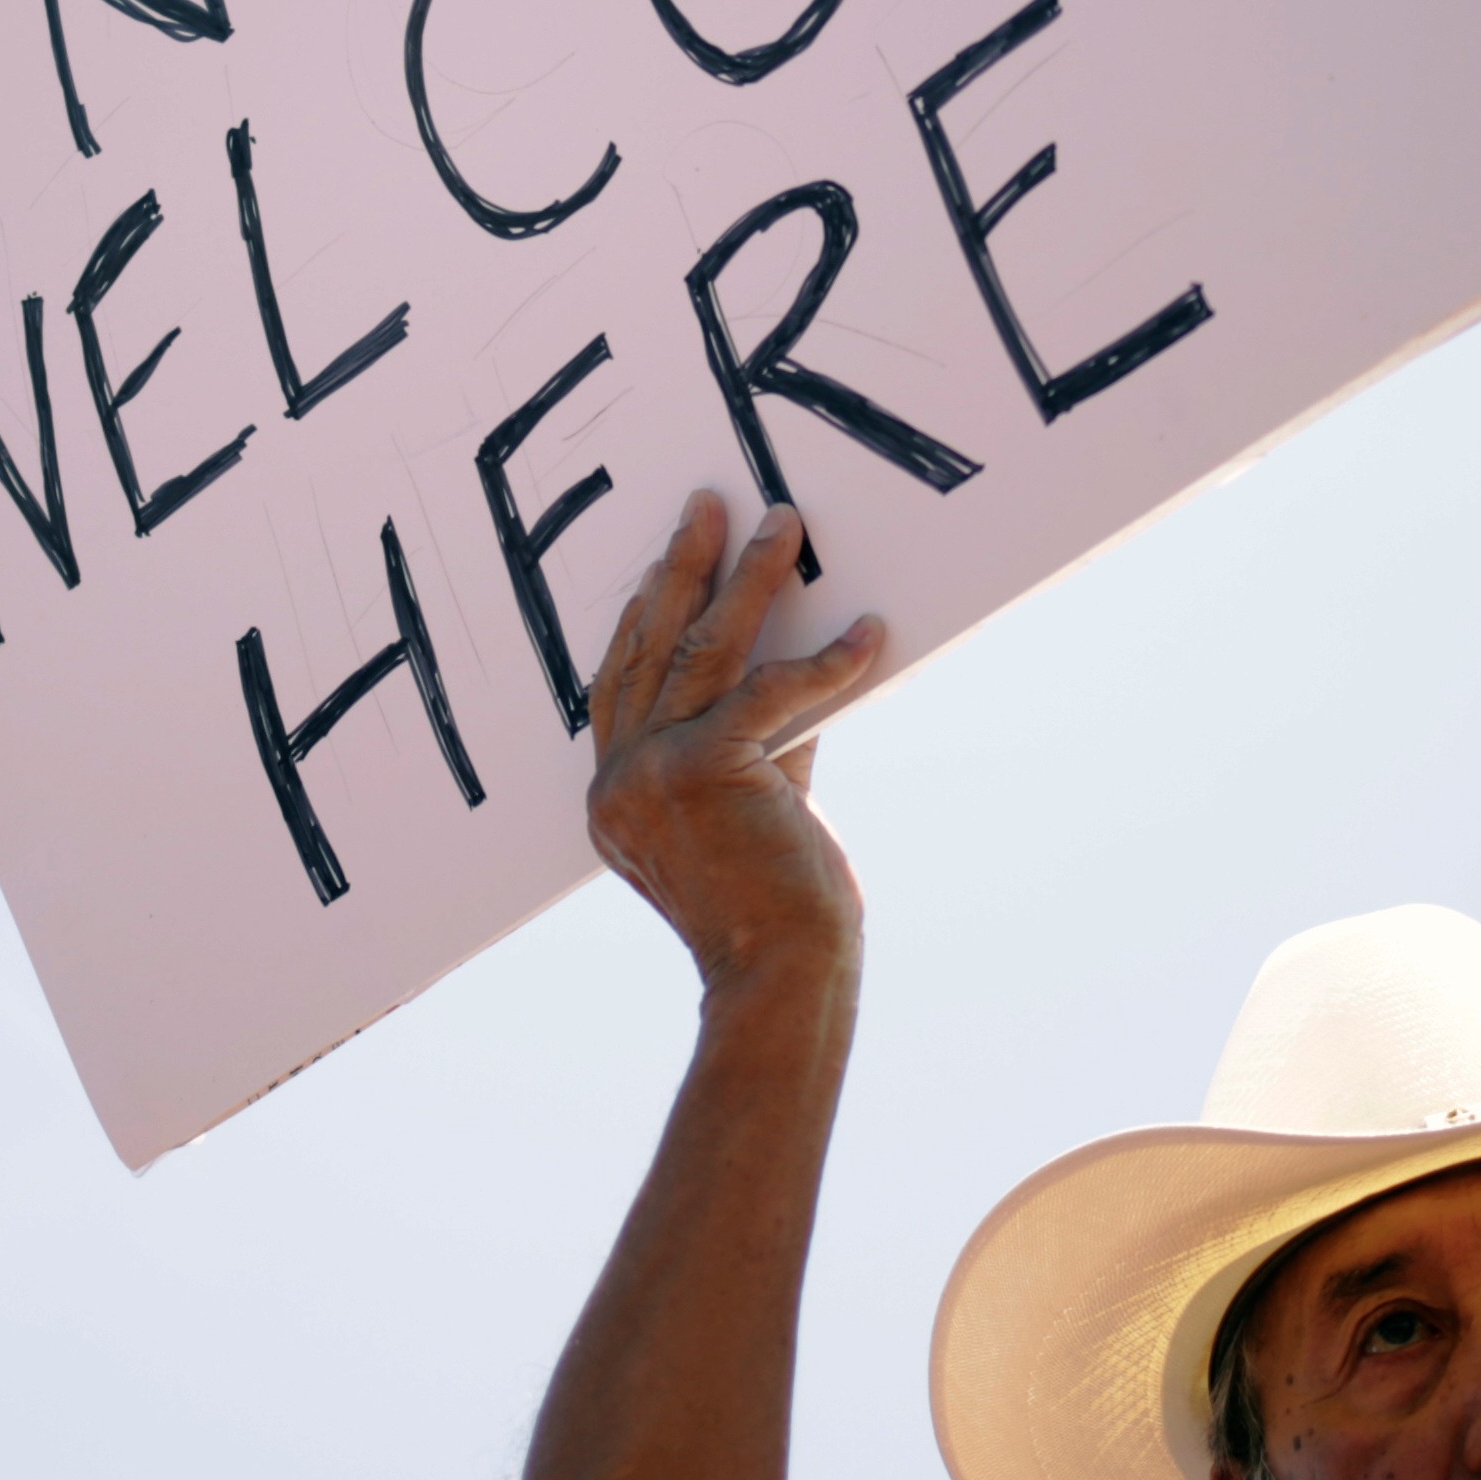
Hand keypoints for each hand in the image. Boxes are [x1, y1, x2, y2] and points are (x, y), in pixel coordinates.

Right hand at [582, 493, 887, 995]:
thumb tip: (789, 675)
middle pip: (647, 648)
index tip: (664, 563)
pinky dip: (826, 662)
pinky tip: (868, 634)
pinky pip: (771, 692)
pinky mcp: (702, 769)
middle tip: (706, 503)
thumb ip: (756, 747)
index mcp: (612, 800)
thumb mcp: (749, 815)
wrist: (781, 976)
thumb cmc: (775, 912)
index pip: (618, 686)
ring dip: (745, 579)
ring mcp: (651, 775)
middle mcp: (617, 783)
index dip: (643, 617)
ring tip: (778, 525)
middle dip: (681, 569)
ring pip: (700, 651)